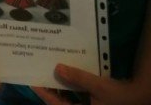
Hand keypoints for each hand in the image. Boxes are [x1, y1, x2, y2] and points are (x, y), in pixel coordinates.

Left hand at [33, 64, 148, 104]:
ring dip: (60, 88)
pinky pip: (75, 97)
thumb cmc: (117, 96)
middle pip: (60, 103)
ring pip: (67, 100)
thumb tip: (58, 68)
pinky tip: (67, 75)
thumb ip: (78, 78)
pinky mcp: (91, 104)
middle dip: (50, 90)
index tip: (32, 83)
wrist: (137, 98)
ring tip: (51, 72)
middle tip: (39, 74)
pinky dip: (70, 88)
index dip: (44, 93)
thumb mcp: (97, 86)